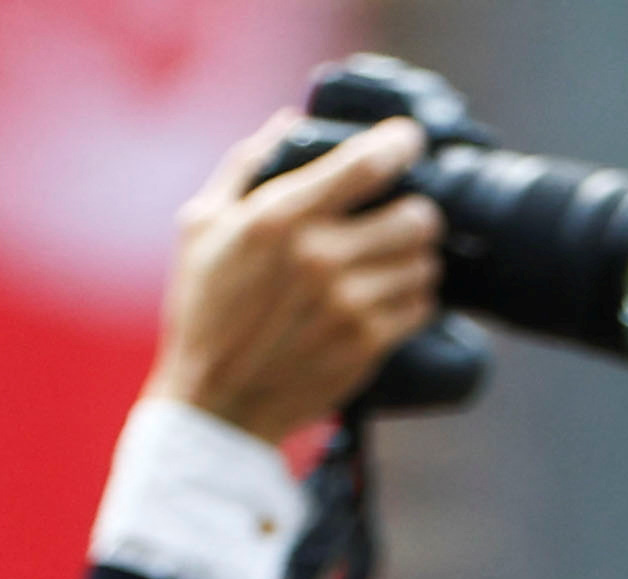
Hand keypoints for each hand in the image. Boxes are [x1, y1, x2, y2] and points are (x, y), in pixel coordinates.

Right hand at [148, 114, 443, 452]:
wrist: (216, 406)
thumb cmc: (205, 314)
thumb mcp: (202, 227)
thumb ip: (245, 167)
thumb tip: (288, 123)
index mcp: (279, 218)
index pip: (367, 163)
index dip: (400, 143)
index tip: (406, 141)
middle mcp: (319, 258)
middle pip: (417, 214)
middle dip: (413, 211)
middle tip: (397, 218)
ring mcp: (348, 304)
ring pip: (425, 261)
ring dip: (413, 258)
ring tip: (388, 263)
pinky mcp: (367, 345)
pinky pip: (421, 306)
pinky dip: (411, 299)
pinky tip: (385, 299)